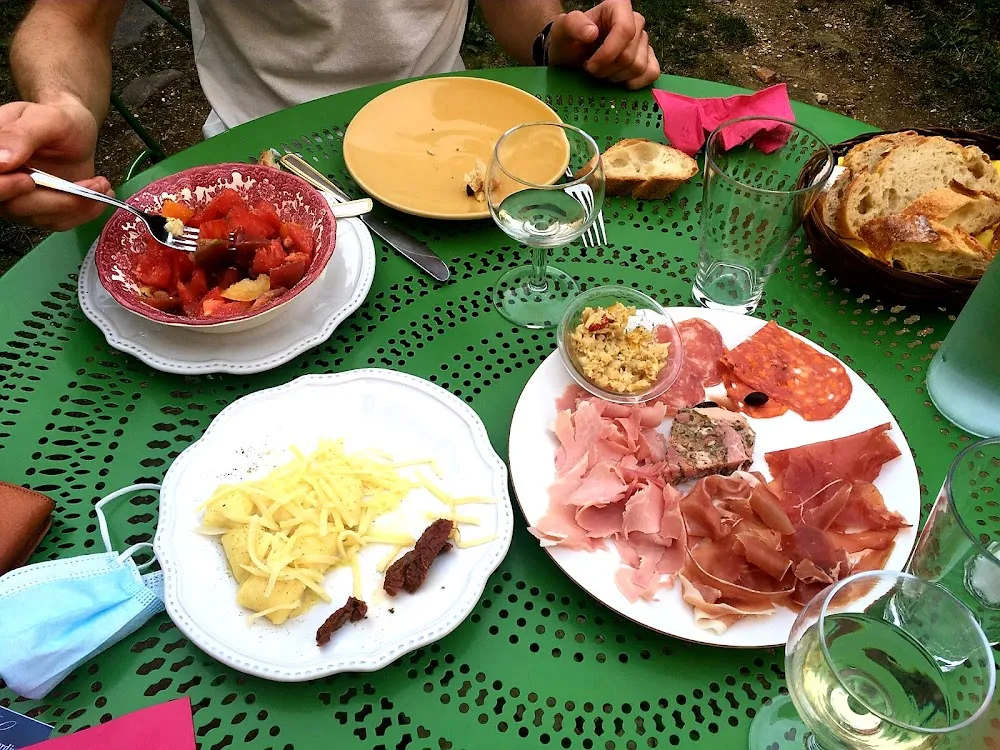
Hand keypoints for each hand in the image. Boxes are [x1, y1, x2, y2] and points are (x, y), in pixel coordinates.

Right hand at [0, 94, 111, 230]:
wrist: (76, 130)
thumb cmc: (58, 120)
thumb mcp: (42, 119)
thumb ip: (20, 136)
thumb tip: (2, 160)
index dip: (4, 187)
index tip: (27, 180)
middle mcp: (4, 181)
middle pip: (15, 205)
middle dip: (54, 199)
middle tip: (87, 185)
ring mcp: (21, 199)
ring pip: (40, 218)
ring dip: (76, 204)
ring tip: (100, 184)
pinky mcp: (42, 211)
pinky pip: (59, 222)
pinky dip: (84, 212)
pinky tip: (100, 197)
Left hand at [547, 0, 659, 89]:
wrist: (570, 57)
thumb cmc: (569, 41)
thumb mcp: (563, 29)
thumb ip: (574, 25)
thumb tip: (592, 32)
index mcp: (618, 8)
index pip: (625, 30)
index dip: (608, 53)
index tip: (590, 65)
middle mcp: (635, 22)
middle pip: (630, 54)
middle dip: (607, 69)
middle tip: (590, 69)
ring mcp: (643, 42)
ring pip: (639, 67)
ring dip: (616, 77)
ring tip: (601, 72)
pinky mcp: (648, 59)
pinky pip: (652, 73)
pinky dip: (634, 83)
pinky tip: (618, 80)